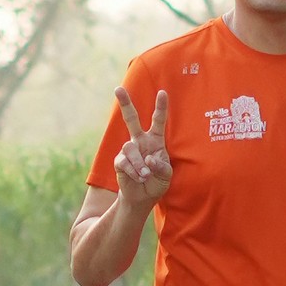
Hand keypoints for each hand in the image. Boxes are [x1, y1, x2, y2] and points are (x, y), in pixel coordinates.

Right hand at [113, 85, 171, 208]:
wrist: (142, 197)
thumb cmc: (157, 182)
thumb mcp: (166, 176)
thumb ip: (161, 166)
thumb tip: (148, 158)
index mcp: (155, 140)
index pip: (158, 121)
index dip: (161, 107)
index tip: (163, 92)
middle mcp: (140, 141)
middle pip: (131, 119)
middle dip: (125, 103)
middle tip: (118, 89)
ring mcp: (128, 150)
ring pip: (130, 149)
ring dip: (139, 164)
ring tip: (145, 176)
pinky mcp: (119, 161)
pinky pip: (124, 162)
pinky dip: (133, 172)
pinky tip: (137, 178)